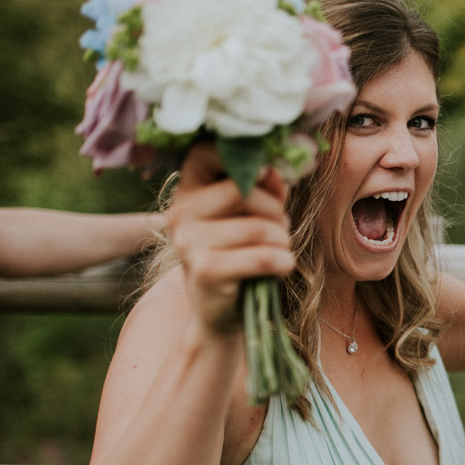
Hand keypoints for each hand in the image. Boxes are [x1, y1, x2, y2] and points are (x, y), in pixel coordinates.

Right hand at [166, 142, 293, 335]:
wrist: (220, 313)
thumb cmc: (240, 257)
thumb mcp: (251, 218)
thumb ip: (264, 190)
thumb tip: (275, 170)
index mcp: (188, 191)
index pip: (205, 152)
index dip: (244, 159)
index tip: (266, 176)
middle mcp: (181, 213)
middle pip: (245, 191)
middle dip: (276, 212)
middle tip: (280, 230)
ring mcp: (188, 242)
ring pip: (260, 227)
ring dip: (283, 241)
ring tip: (279, 251)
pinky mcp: (205, 270)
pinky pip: (263, 257)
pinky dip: (283, 262)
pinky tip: (282, 267)